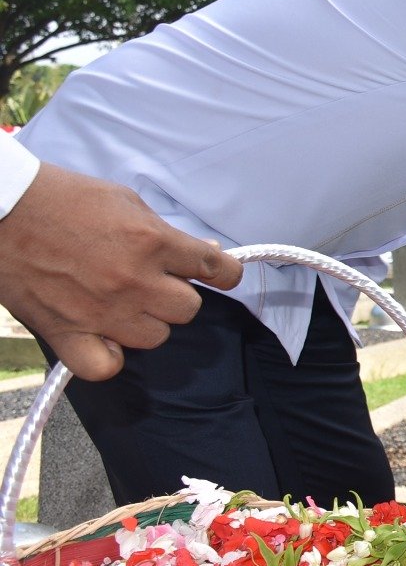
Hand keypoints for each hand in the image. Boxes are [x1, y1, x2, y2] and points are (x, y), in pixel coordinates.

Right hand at [0, 163, 243, 380]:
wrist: (3, 207)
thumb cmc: (63, 198)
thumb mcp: (127, 201)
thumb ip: (166, 232)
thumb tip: (203, 253)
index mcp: (152, 242)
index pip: (216, 270)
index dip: (224, 274)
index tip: (220, 275)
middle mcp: (134, 280)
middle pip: (187, 309)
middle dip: (175, 294)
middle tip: (152, 280)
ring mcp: (102, 311)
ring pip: (155, 336)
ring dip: (146, 321)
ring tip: (121, 302)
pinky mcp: (66, 332)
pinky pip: (106, 366)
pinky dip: (108, 356)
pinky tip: (103, 337)